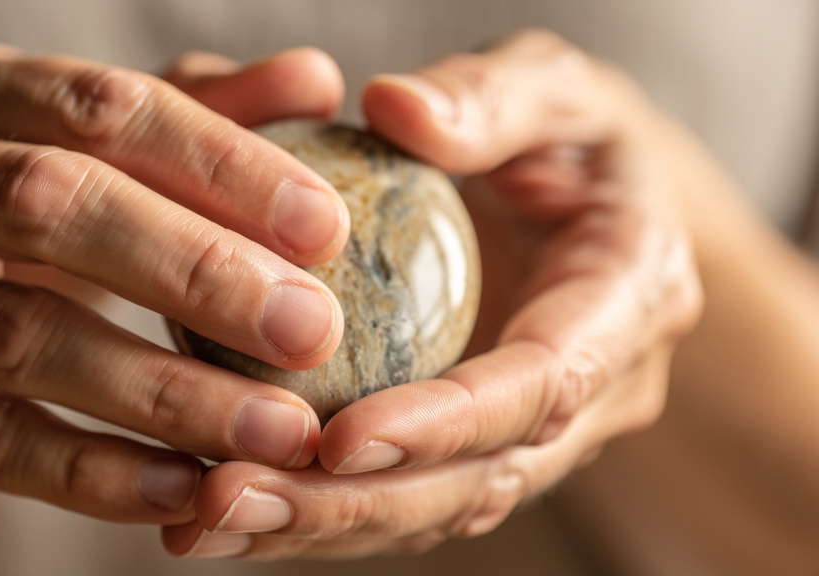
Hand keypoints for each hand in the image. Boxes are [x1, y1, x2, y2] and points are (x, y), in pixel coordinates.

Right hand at [0, 42, 349, 523]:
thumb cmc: (2, 220)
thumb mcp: (84, 153)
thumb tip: (312, 80)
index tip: (326, 227)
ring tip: (277, 429)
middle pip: (49, 205)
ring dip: (165, 391)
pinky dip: (96, 473)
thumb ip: (195, 115)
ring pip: (20, 336)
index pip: (101, 108)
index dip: (219, 164)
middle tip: (311, 328)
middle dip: (196, 270)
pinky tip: (188, 486)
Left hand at [164, 31, 701, 557]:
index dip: (445, 422)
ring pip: (432, 508)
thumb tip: (393, 108)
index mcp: (626, 300)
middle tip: (230, 498)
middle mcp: (593, 391)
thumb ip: (489, 99)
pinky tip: (224, 505)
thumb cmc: (579, 139)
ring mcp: (535, 432)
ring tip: (206, 516)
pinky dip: (317, 510)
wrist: (611, 210)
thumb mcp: (552, 90)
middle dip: (354, 502)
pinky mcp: (478, 446)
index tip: (339, 439)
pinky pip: (403, 495)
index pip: (543, 383)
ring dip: (318, 523)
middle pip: (477, 479)